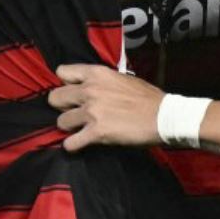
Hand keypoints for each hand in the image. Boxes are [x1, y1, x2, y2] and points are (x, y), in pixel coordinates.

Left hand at [48, 63, 164, 152]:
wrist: (164, 116)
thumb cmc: (148, 97)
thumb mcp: (121, 78)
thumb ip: (100, 81)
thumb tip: (89, 86)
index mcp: (96, 73)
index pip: (62, 72)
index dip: (65, 84)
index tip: (73, 91)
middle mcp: (89, 90)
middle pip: (54, 98)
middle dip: (62, 107)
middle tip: (74, 112)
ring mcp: (91, 111)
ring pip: (60, 121)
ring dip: (69, 127)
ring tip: (78, 129)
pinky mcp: (97, 132)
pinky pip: (71, 142)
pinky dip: (72, 146)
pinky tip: (77, 145)